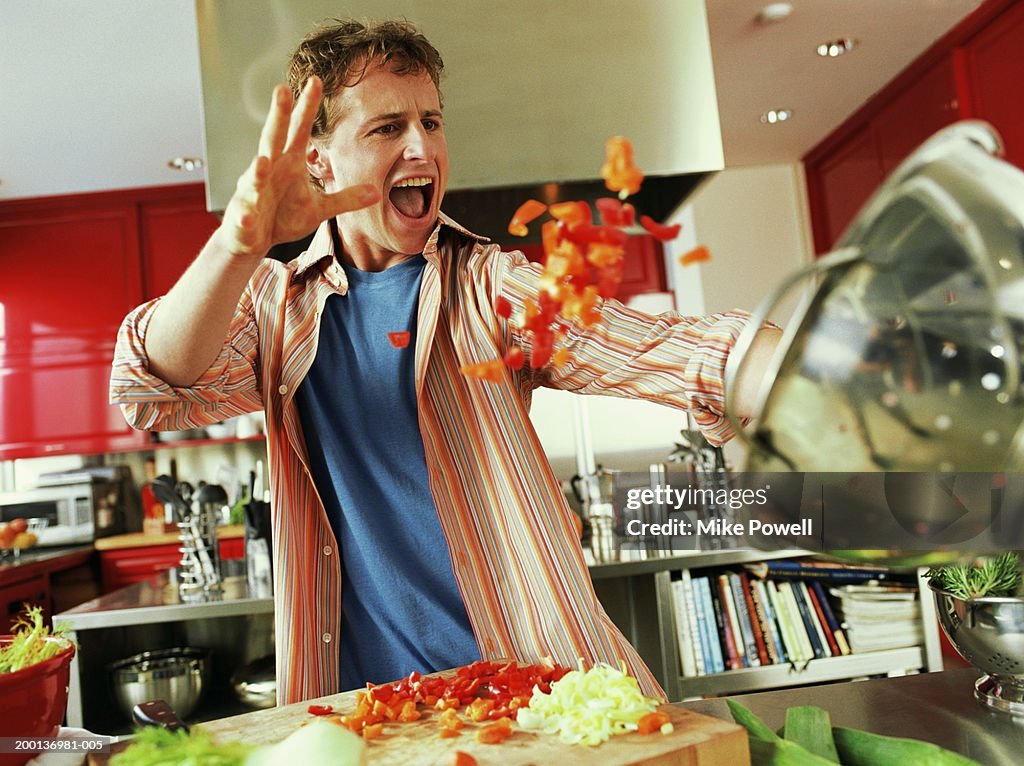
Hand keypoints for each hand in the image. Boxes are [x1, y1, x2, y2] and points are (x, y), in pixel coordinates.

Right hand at [218, 76, 378, 257]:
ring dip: (257, 170)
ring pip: (254, 177)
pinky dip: (246, 215)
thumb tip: (377, 192)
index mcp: (288, 163)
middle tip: (282, 90)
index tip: (315, 81)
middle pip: (274, 139)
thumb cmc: (283, 217)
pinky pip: (244, 215)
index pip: (299, 131)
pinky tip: (248, 217)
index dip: (306, 107)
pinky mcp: (243, 217)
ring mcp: (253, 192)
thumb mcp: (319, 209)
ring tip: (262, 161)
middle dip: (278, 117)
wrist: (251, 239)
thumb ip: (346, 198)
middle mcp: (268, 170)